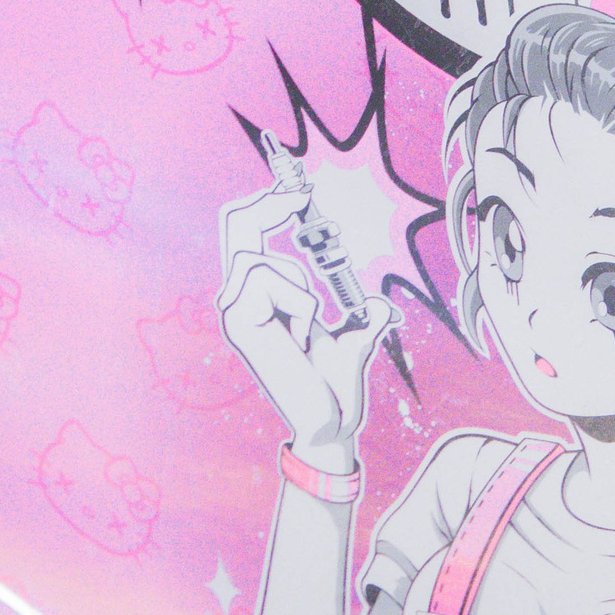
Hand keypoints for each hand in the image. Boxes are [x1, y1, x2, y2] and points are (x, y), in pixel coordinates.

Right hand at [216, 184, 392, 467]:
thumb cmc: (335, 389)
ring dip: (297, 284)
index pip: (245, 235)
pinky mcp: (239, 326)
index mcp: (259, 299)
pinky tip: (303, 337)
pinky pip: (269, 281)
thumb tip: (379, 304)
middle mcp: (239, 301)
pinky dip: (299, 302)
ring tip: (308, 327)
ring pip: (257, 257)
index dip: (265, 204)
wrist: (330, 426)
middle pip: (236, 225)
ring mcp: (235, 314)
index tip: (296, 188)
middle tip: (298, 192)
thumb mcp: (354, 341)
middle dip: (267, 202)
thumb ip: (362, 318)